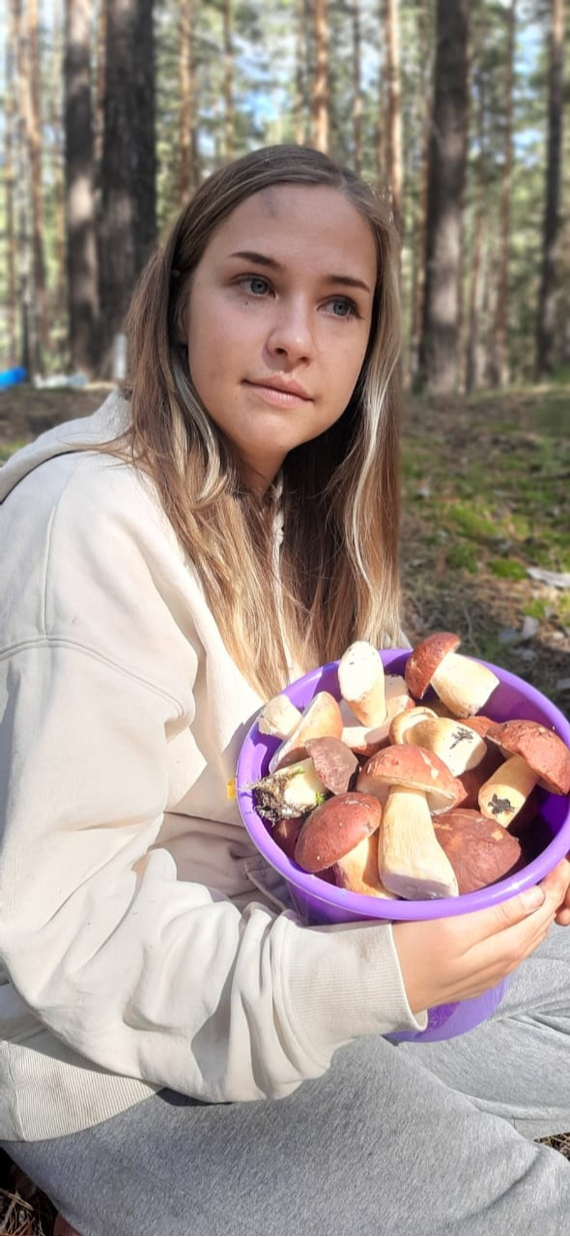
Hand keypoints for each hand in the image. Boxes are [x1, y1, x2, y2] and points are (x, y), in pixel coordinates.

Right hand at [393, 858, 569, 1014]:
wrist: (382, 988)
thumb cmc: (412, 950)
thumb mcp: (452, 926)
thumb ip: (497, 913)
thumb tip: (538, 896)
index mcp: (503, 949)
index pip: (541, 911)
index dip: (555, 885)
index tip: (560, 859)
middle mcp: (505, 963)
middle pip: (540, 926)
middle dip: (554, 897)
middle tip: (556, 867)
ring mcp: (493, 973)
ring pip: (529, 939)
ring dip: (542, 913)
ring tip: (544, 886)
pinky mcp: (479, 976)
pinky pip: (515, 948)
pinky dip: (525, 928)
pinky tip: (518, 917)